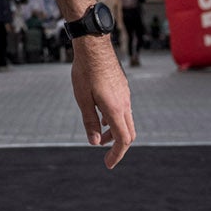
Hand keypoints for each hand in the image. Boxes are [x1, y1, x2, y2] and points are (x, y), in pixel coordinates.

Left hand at [70, 38, 135, 168]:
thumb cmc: (85, 71)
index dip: (117, 155)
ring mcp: (125, 95)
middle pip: (128, 133)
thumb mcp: (83, 99)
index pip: (123, 140)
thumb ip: (89, 121)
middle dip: (117, 146)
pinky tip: (101, 116)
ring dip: (114, 131)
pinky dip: (114, 119)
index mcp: (115, 109)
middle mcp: (125, 103)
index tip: (108, 164)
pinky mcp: (122, 87)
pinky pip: (123, 109)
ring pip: (125, 120)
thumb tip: (94, 143)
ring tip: (98, 136)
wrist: (94, 45)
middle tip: (104, 153)